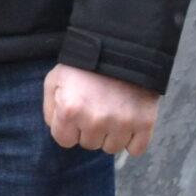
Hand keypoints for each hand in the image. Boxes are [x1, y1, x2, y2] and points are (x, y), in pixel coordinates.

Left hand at [43, 63, 157, 156]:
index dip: (69, 127)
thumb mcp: (55, 80)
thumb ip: (51, 109)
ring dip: (111, 134)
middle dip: (90, 129)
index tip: (77, 112)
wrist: (121, 46)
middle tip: (96, 106)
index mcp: (70, 110)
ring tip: (112, 110)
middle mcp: (95, 121)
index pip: (64, 141)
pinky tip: (129, 121)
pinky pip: (136, 149)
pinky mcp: (144, 123)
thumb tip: (58, 130)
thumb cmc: (83, 65)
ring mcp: (121, 123)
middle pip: (89, 144)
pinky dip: (133, 139)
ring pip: (112, 148)